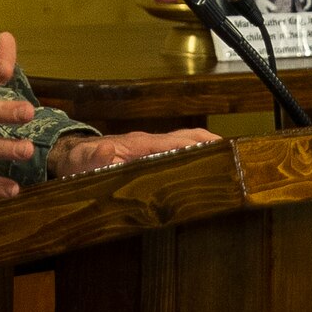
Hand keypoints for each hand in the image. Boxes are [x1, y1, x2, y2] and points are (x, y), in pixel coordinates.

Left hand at [48, 128, 220, 177]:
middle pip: (190, 138)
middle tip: (239, 161)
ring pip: (187, 144)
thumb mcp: (82, 163)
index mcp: (139, 143)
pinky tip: (207, 172)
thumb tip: (108, 150)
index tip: (221, 151)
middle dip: (214, 146)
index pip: (177, 141)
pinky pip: (179, 152)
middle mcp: (149, 142)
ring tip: (232, 167)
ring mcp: (152, 148)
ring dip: (209, 150)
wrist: (72, 157)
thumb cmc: (79, 162)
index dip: (200, 145)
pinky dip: (198, 156)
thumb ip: (95, 159)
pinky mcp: (151, 156)